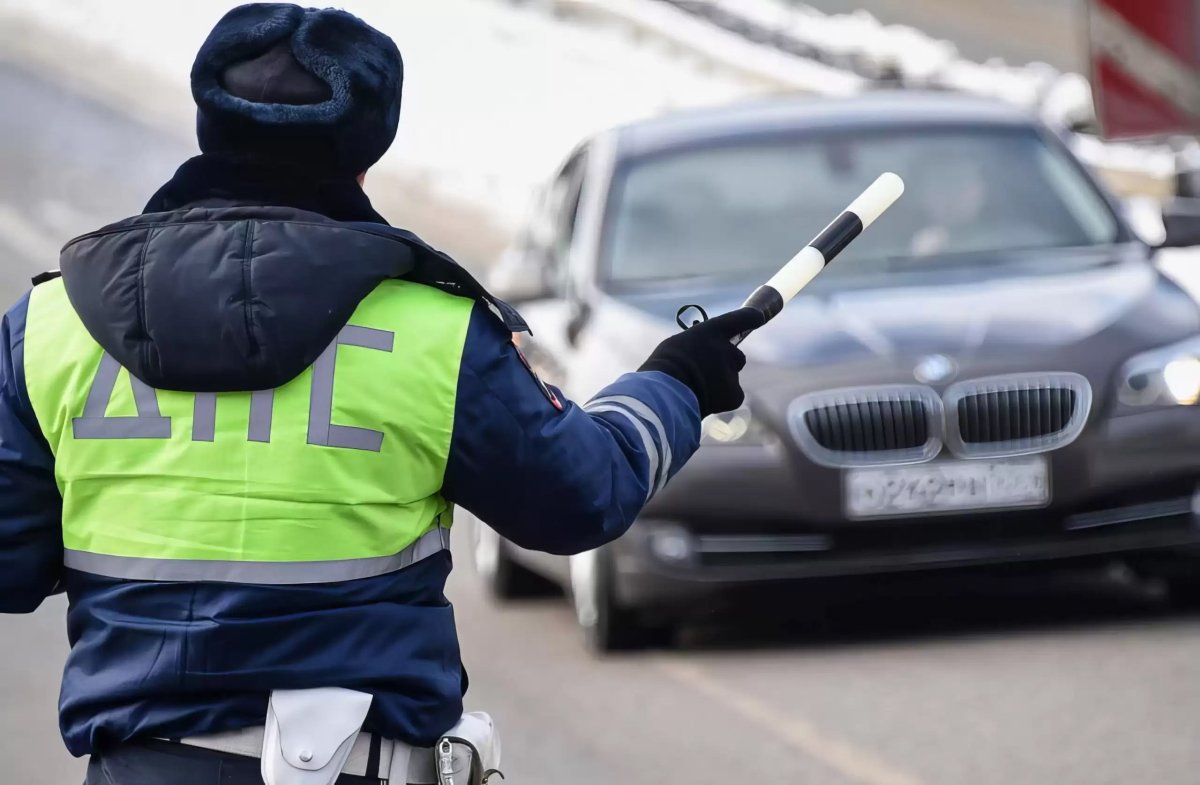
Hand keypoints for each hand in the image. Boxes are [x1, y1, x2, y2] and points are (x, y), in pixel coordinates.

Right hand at [638, 307, 765, 416]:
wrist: (665, 394)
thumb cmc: (663, 368)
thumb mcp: (677, 347)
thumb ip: (697, 348)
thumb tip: (702, 359)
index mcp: (710, 332)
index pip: (738, 319)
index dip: (750, 317)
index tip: (759, 316)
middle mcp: (726, 348)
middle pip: (736, 356)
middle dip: (726, 363)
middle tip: (706, 373)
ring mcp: (732, 371)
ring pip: (732, 376)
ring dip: (721, 382)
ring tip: (698, 390)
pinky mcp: (735, 394)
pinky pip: (733, 395)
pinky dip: (722, 399)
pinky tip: (705, 401)